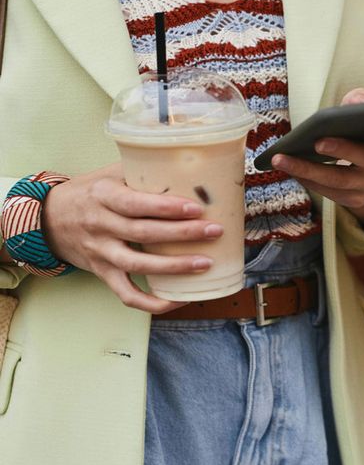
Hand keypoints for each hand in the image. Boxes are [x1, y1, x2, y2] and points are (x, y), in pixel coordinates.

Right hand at [43, 164, 222, 312]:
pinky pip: (126, 293)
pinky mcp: (101, 272)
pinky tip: (178, 299)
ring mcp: (100, 252)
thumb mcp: (111, 173)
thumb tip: (188, 162)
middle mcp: (100, 225)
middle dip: (182, 234)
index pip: (136, 204)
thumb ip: (142, 169)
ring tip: (205, 263)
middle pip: (143, 233)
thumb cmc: (90, 191)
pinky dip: (151, 302)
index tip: (196, 208)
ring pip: (137, 264)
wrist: (48, 218)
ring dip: (174, 267)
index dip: (166, 208)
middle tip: (214, 231)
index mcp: (104, 196)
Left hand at [271, 88, 363, 222]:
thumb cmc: (362, 128)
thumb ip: (362, 101)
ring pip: (342, 181)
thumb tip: (354, 102)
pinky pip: (329, 192)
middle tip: (317, 142)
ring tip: (282, 158)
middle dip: (343, 151)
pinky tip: (288, 168)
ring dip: (310, 169)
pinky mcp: (356, 199)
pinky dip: (307, 179)